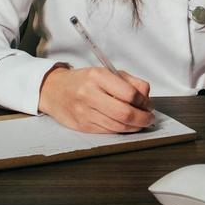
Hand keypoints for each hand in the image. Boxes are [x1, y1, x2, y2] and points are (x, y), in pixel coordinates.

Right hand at [38, 65, 152, 133]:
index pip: (129, 93)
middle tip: (149, 118)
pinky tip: (127, 126)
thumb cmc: (84, 80)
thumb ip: (130, 82)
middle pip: (125, 113)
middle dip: (143, 118)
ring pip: (118, 126)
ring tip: (141, 122)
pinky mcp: (83, 126)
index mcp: (98, 76)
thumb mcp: (106, 72)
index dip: (144, 101)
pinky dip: (122, 130)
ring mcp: (85, 112)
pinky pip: (109, 132)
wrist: (54, 90)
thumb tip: (147, 97)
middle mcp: (89, 94)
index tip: (148, 104)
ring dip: (135, 127)